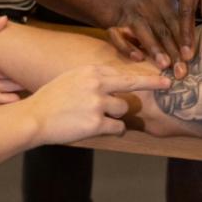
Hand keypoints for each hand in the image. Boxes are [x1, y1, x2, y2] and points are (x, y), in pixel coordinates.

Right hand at [19, 64, 171, 143]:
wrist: (34, 118)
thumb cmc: (50, 100)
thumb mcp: (70, 79)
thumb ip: (92, 79)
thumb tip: (113, 82)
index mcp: (90, 71)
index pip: (121, 72)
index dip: (141, 76)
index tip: (160, 75)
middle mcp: (96, 84)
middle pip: (131, 85)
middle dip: (152, 84)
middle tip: (168, 85)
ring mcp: (97, 103)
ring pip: (123, 110)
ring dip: (117, 116)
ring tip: (98, 119)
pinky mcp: (96, 123)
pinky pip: (118, 127)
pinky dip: (114, 130)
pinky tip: (103, 130)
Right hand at [106, 0, 192, 76]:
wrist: (121, 5)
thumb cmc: (153, 16)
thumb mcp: (167, 13)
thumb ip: (179, 28)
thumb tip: (191, 54)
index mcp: (164, 0)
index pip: (177, 21)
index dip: (184, 38)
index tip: (189, 56)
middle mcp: (146, 4)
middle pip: (162, 29)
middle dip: (173, 51)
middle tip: (180, 70)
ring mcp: (129, 13)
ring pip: (142, 31)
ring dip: (154, 48)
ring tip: (164, 64)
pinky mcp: (114, 25)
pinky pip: (120, 38)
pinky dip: (128, 48)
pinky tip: (138, 58)